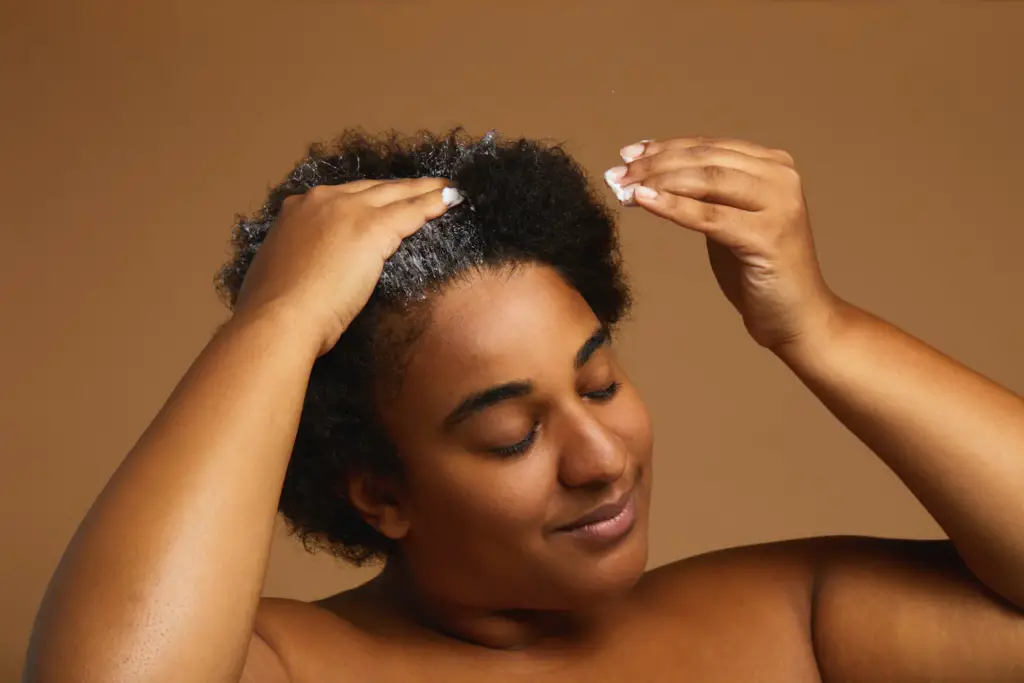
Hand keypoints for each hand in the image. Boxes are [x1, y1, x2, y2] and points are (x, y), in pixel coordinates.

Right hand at [233, 178, 462, 355]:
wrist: (279, 319)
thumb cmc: (275, 311)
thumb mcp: (279, 275)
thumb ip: (297, 265)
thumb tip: (303, 276)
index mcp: (296, 212)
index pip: (341, 199)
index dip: (366, 200)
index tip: (380, 203)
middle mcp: (320, 201)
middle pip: (371, 189)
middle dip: (398, 188)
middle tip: (423, 186)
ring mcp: (347, 211)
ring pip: (395, 194)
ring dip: (423, 190)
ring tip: (445, 188)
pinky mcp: (372, 228)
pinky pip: (411, 211)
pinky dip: (433, 203)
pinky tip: (450, 200)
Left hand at [606, 137, 842, 351]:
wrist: (797, 317)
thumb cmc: (759, 272)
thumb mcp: (730, 221)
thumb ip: (706, 195)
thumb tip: (652, 173)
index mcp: (773, 165)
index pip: (709, 147)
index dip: (665, 148)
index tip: (629, 155)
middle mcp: (781, 177)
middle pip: (704, 160)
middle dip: (654, 164)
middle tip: (617, 174)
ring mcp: (779, 204)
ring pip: (706, 180)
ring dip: (658, 182)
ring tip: (623, 189)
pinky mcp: (769, 235)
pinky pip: (710, 216)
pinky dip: (673, 206)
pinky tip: (644, 201)